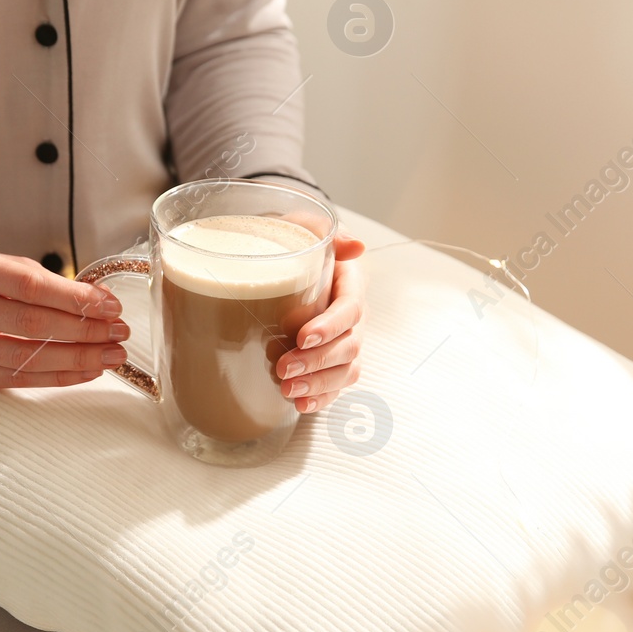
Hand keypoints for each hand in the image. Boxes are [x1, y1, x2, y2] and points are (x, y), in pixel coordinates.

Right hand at [0, 249, 128, 388]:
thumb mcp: (6, 268)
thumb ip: (49, 283)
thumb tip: (101, 303)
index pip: (30, 287)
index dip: (74, 299)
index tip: (111, 307)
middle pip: (31, 324)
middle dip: (84, 331)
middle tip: (119, 333)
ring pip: (26, 357)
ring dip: (77, 359)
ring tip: (110, 355)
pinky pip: (16, 380)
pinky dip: (57, 378)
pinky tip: (85, 371)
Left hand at [277, 230, 364, 412]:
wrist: (277, 257)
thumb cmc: (291, 240)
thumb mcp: (301, 226)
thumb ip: (322, 231)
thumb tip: (354, 246)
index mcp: (349, 284)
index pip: (350, 309)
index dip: (330, 326)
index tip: (302, 336)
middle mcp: (351, 317)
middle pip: (349, 346)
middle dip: (318, 362)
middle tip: (284, 368)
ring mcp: (342, 342)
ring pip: (345, 370)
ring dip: (319, 384)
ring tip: (288, 391)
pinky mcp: (328, 361)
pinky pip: (334, 385)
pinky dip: (321, 398)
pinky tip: (300, 405)